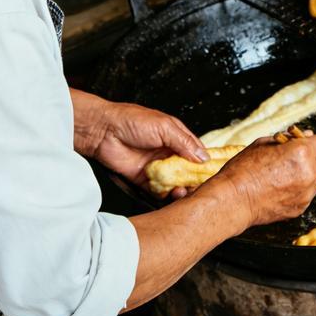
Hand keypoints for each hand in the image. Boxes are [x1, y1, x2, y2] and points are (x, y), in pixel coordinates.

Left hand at [71, 89, 206, 196]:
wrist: (103, 131)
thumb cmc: (132, 121)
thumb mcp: (164, 127)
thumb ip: (184, 142)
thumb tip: (203, 157)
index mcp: (175, 137)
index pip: (196, 152)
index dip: (205, 163)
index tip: (212, 174)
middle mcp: (167, 152)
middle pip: (187, 170)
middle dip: (193, 179)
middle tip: (197, 186)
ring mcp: (156, 167)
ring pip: (174, 182)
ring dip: (181, 188)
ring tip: (182, 191)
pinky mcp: (144, 179)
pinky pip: (158, 190)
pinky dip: (165, 195)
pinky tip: (170, 194)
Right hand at [204, 134, 315, 229]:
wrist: (233, 200)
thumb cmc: (243, 169)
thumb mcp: (263, 144)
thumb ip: (288, 139)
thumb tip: (307, 135)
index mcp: (301, 152)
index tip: (308, 146)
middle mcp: (308, 173)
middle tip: (305, 163)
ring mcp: (305, 193)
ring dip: (308, 179)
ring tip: (285, 178)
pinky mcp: (300, 208)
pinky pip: (306, 197)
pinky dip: (298, 192)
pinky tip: (279, 190)